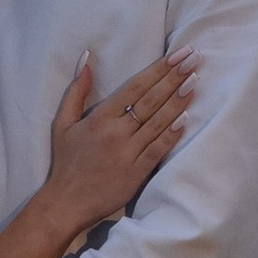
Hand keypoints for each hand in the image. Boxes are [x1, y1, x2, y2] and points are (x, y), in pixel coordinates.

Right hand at [45, 47, 194, 240]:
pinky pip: (158, 149)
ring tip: (194, 80)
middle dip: (174, 77)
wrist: (66, 203)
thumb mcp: (63, 123)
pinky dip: (172, 133)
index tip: (177, 54)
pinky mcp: (137, 173)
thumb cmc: (66, 162)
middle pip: (151, 100)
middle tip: (194, 59)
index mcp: (99, 118)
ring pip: (158, 122)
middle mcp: (116, 133)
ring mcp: (128, 153)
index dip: (158, 69)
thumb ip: (76, 91)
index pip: (135, 87)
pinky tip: (187, 118)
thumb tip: (87, 59)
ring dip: (178, 100)